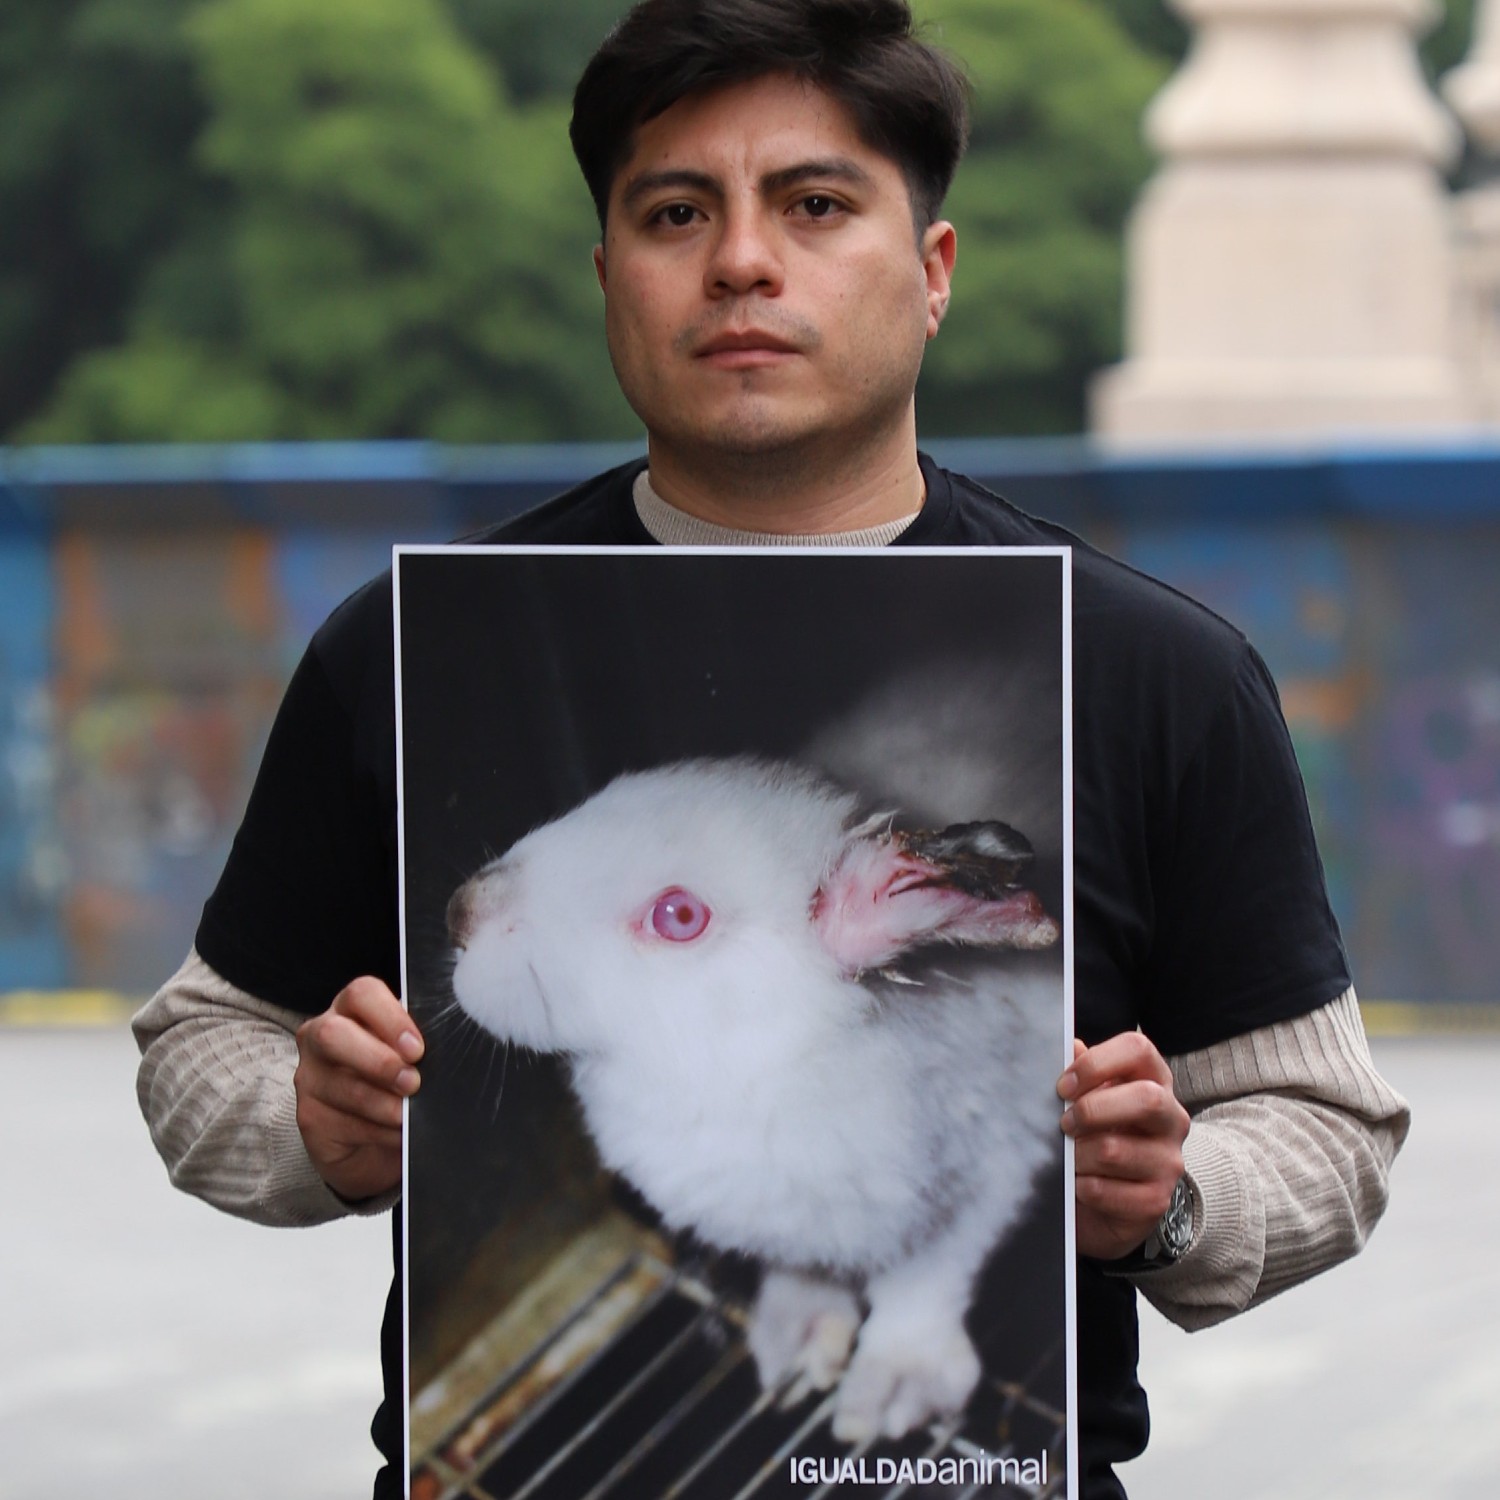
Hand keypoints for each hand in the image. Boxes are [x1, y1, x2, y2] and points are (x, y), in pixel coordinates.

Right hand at [294, 976, 422, 1201]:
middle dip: (379, 1062)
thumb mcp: (411, 1057)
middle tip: (412, 1083)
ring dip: (386, 1106)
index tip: (417, 1049)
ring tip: (411, 1117)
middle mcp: (321, 1035)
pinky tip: (397, 1136)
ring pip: (344, 1087)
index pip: (362, 994)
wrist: (374, 1140)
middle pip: (334, 1034)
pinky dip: (379, 1132)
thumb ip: (417, 1048)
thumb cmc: (398, 1083)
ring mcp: (309, 1076)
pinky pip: (343, 1123)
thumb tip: (449, 1052)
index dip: (390, 1019)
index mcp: (352, 1009)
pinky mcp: (309, 1116)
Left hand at [1058, 1032, 1189, 1261]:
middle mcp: (1171, 1118)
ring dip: (1077, 1155)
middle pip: (1146, 1098)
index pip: (1138, 1050)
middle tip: (1064, 1124)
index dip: (1097, 1063)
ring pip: (1114, 1150)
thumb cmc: (1096, 1135)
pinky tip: (1079, 1184)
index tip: (1064, 1086)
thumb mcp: (1089, 1098)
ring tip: (1067, 1158)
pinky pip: (1106, 1190)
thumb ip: (1081, 1072)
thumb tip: (1072, 1046)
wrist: (1109, 1202)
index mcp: (1154, 1081)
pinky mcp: (1156, 1200)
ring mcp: (1169, 1161)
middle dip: (1092, 1110)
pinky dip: (1082, 1187)